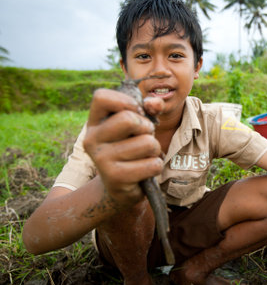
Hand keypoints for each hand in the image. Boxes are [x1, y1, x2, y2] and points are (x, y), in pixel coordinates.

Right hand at [83, 88, 163, 208]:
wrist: (121, 187)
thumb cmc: (131, 148)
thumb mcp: (137, 126)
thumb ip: (148, 109)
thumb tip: (155, 103)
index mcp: (94, 122)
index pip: (101, 97)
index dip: (126, 101)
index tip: (137, 112)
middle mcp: (92, 139)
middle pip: (129, 119)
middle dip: (148, 128)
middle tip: (144, 137)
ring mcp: (101, 159)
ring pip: (147, 142)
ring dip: (155, 150)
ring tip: (144, 156)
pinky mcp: (115, 178)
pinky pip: (153, 164)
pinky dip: (156, 166)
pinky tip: (144, 171)